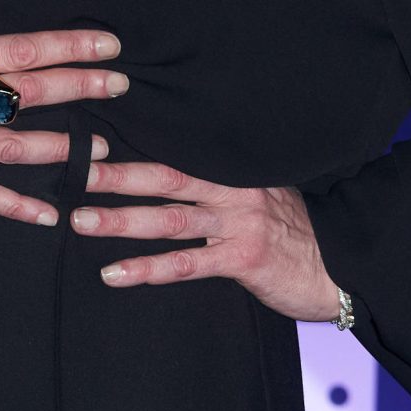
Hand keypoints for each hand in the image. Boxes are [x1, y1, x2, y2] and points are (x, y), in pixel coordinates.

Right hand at [0, 0, 125, 227]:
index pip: (23, 50)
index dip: (69, 47)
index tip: (107, 46)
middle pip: (28, 96)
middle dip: (79, 90)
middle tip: (120, 88)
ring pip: (11, 148)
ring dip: (59, 150)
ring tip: (100, 151)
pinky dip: (12, 206)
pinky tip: (47, 215)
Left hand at [69, 159, 342, 322]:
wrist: (338, 267)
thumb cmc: (291, 231)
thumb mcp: (256, 194)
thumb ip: (216, 184)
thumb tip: (162, 176)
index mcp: (231, 168)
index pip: (175, 150)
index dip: (133, 143)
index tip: (90, 137)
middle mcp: (233, 189)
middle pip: (164, 176)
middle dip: (114, 174)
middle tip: (72, 170)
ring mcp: (238, 223)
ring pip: (169, 218)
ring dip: (121, 219)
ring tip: (78, 221)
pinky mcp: (242, 259)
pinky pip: (187, 263)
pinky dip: (147, 269)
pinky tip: (114, 273)